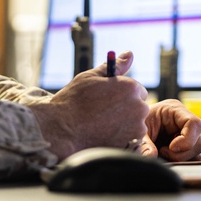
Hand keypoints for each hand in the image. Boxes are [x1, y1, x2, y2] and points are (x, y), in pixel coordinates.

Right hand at [30, 51, 149, 160]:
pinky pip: (132, 142)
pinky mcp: (132, 146)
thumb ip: (115, 66)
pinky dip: (121, 141)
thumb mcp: (91, 77)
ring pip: (136, 126)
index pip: (138, 91)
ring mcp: (137, 128)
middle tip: (103, 116)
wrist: (61, 130)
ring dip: (124, 127)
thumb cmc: (73, 102)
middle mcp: (139, 107)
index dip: (122, 96)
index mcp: (131, 87)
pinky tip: (104, 139)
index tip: (108, 103)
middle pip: (139, 108)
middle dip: (126, 111)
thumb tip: (129, 54)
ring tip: (101, 128)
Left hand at [139, 99, 200, 161]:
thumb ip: (143, 144)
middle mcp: (186, 121)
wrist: (133, 129)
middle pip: (200, 142)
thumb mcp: (138, 132)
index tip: (171, 148)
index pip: (194, 124)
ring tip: (167, 156)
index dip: (186, 139)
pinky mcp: (192, 147)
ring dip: (186, 159)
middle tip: (163, 152)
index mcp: (175, 110)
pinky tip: (177, 160)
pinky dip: (195, 161)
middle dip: (182, 154)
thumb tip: (151, 157)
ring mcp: (192, 134)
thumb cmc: (137, 126)